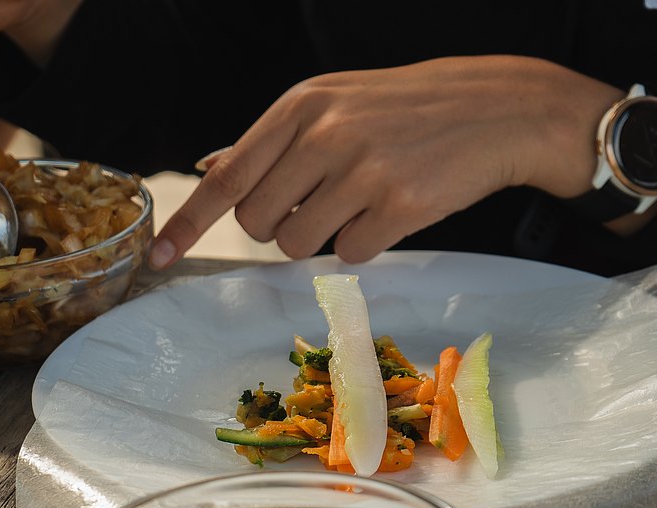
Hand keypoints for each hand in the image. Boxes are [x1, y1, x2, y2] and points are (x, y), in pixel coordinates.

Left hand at [151, 55, 622, 268]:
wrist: (496, 109)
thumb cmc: (408, 110)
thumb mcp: (335, 103)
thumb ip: (273, 141)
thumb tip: (213, 167)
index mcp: (301, 107)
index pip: (227, 177)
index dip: (190, 223)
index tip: (159, 256)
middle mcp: (324, 135)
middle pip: (257, 222)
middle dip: (278, 226)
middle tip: (319, 204)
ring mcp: (362, 171)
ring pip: (297, 244)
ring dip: (321, 237)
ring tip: (360, 203)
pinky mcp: (398, 206)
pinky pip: (348, 255)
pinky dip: (364, 245)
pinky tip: (391, 211)